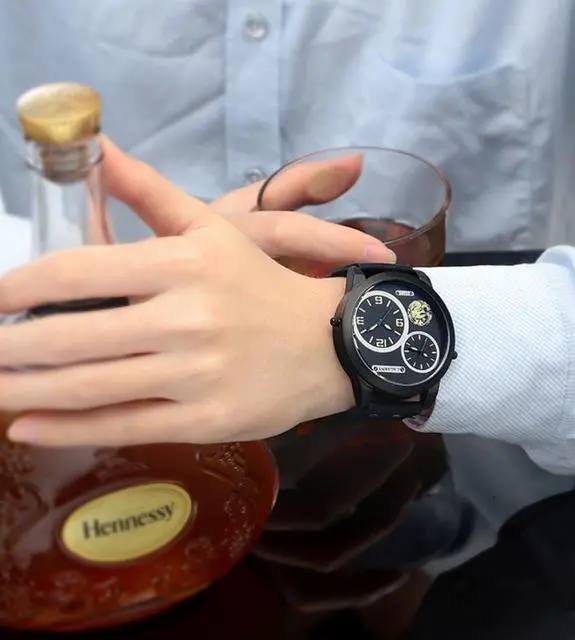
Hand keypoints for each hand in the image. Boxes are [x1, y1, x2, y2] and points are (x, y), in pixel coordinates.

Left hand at [0, 141, 391, 446]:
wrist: (328, 343)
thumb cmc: (262, 285)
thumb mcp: (214, 228)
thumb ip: (149, 191)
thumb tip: (96, 147)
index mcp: (184, 264)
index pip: (78, 272)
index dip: (20, 287)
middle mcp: (186, 319)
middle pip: (72, 337)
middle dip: (9, 347)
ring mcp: (195, 375)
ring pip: (89, 388)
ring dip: (24, 389)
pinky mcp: (205, 420)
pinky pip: (123, 426)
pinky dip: (66, 429)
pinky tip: (28, 425)